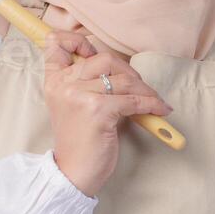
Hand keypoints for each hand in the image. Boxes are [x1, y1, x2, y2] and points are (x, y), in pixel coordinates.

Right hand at [41, 30, 172, 197]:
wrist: (74, 172)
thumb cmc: (79, 140)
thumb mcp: (72, 105)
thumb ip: (83, 83)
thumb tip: (118, 66)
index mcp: (54, 81)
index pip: (57, 44)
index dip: (79, 41)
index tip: (94, 51)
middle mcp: (64, 84)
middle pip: (104, 58)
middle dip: (129, 72)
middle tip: (139, 88)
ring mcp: (80, 96)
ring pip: (124, 79)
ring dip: (145, 90)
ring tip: (153, 101)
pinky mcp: (98, 110)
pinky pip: (134, 99)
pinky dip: (152, 104)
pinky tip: (159, 110)